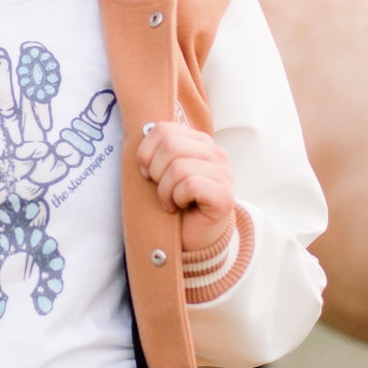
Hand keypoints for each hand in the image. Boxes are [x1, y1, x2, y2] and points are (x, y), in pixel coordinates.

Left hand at [136, 122, 234, 252]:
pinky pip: (190, 185)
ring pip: (179, 167)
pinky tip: (180, 207)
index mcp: (198, 141)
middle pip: (169, 145)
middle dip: (155, 171)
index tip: (148, 173)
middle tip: (160, 189)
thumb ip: (156, 149)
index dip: (145, 153)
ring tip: (170, 201)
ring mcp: (223, 173)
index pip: (162, 129)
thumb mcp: (160, 171)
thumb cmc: (174, 203)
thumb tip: (143, 132)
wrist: (191, 238)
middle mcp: (215, 153)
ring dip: (165, 190)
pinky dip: (177, 199)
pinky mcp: (224, 195)